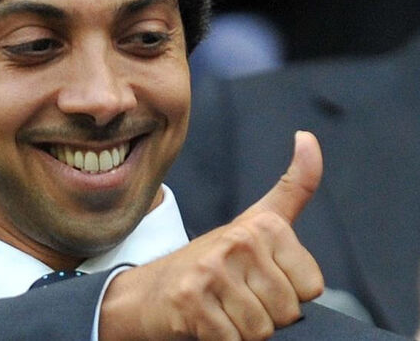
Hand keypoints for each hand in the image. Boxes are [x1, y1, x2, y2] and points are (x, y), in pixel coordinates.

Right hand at [100, 131, 324, 339]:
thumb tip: (309, 138)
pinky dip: (220, 340)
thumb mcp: (254, 222)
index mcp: (261, 225)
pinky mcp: (192, 300)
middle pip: (288, 311)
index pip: (311, 287)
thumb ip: (293, 187)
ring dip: (241, 330)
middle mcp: (238, 242)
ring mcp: (212, 270)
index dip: (288, 294)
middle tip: (235, 298)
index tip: (258, 279)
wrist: (147, 292)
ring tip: (219, 309)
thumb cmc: (208, 262)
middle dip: (265, 316)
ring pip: (262, 330)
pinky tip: (204, 321)